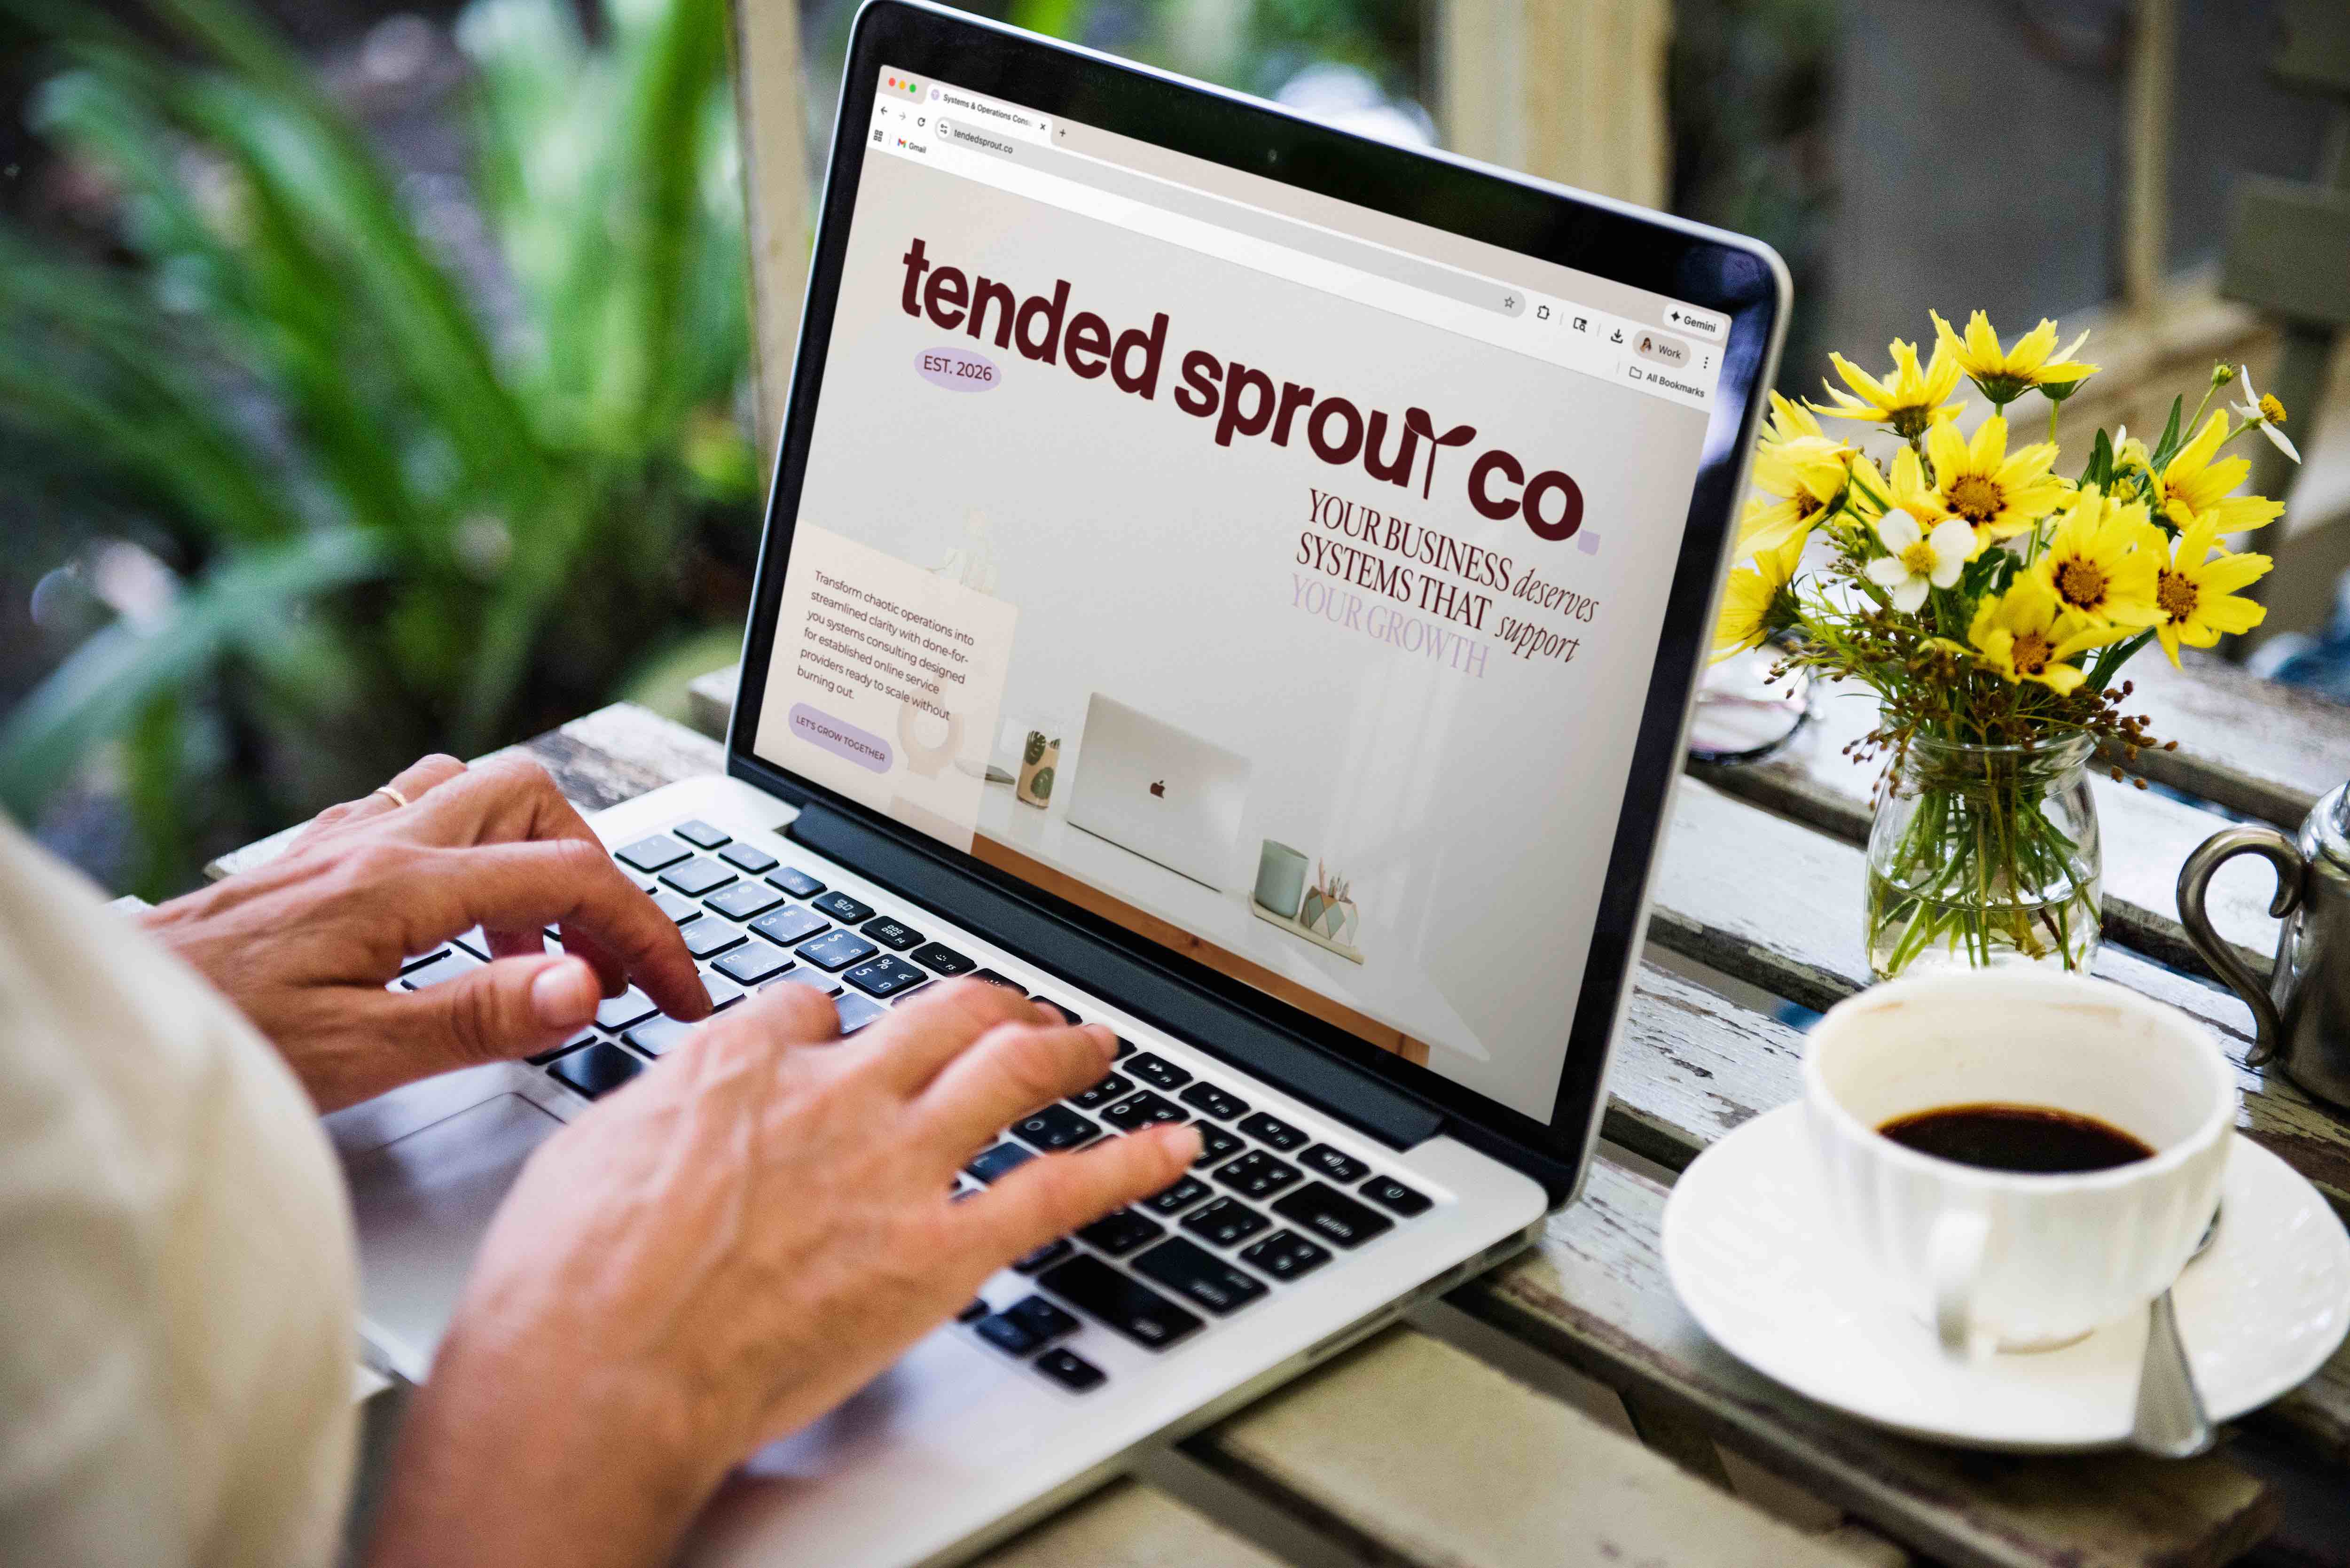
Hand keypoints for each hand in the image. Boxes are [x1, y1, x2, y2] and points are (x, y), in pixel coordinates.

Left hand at [137, 754, 707, 1109]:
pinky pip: (419, 815)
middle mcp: (377, 842)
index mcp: (403, 887)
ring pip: (477, 792)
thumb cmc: (216, 1046)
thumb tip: (587, 986)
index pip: (570, 883)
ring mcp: (342, 840)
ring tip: (539, 950)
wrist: (111, 1022)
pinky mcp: (314, 859)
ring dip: (533, 856)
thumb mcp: (358, 1057)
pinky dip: (470, 859)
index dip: (645, 937)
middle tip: (608, 960)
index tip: (679, 993)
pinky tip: (456, 929)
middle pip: (535, 799)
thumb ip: (481, 1017)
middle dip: (596, 873)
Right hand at [366, 979, 1198, 1567]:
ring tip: (1095, 1041)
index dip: (839, 1020)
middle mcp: (830, 1095)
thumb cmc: (565, 1287)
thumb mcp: (588, 1157)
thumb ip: (658, 1118)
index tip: (850, 1033)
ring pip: (1009, 1071)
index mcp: (738, 1065)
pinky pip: (1058, 1190)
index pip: (814, 1007)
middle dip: (983, 1003)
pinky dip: (1128, 1164)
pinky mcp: (937, 1250)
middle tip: (1011, 1007)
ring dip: (1063, 1048)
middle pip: (936, 1013)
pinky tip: (1174, 1148)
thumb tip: (674, 1114)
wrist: (594, 1374)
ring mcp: (892, 1167)